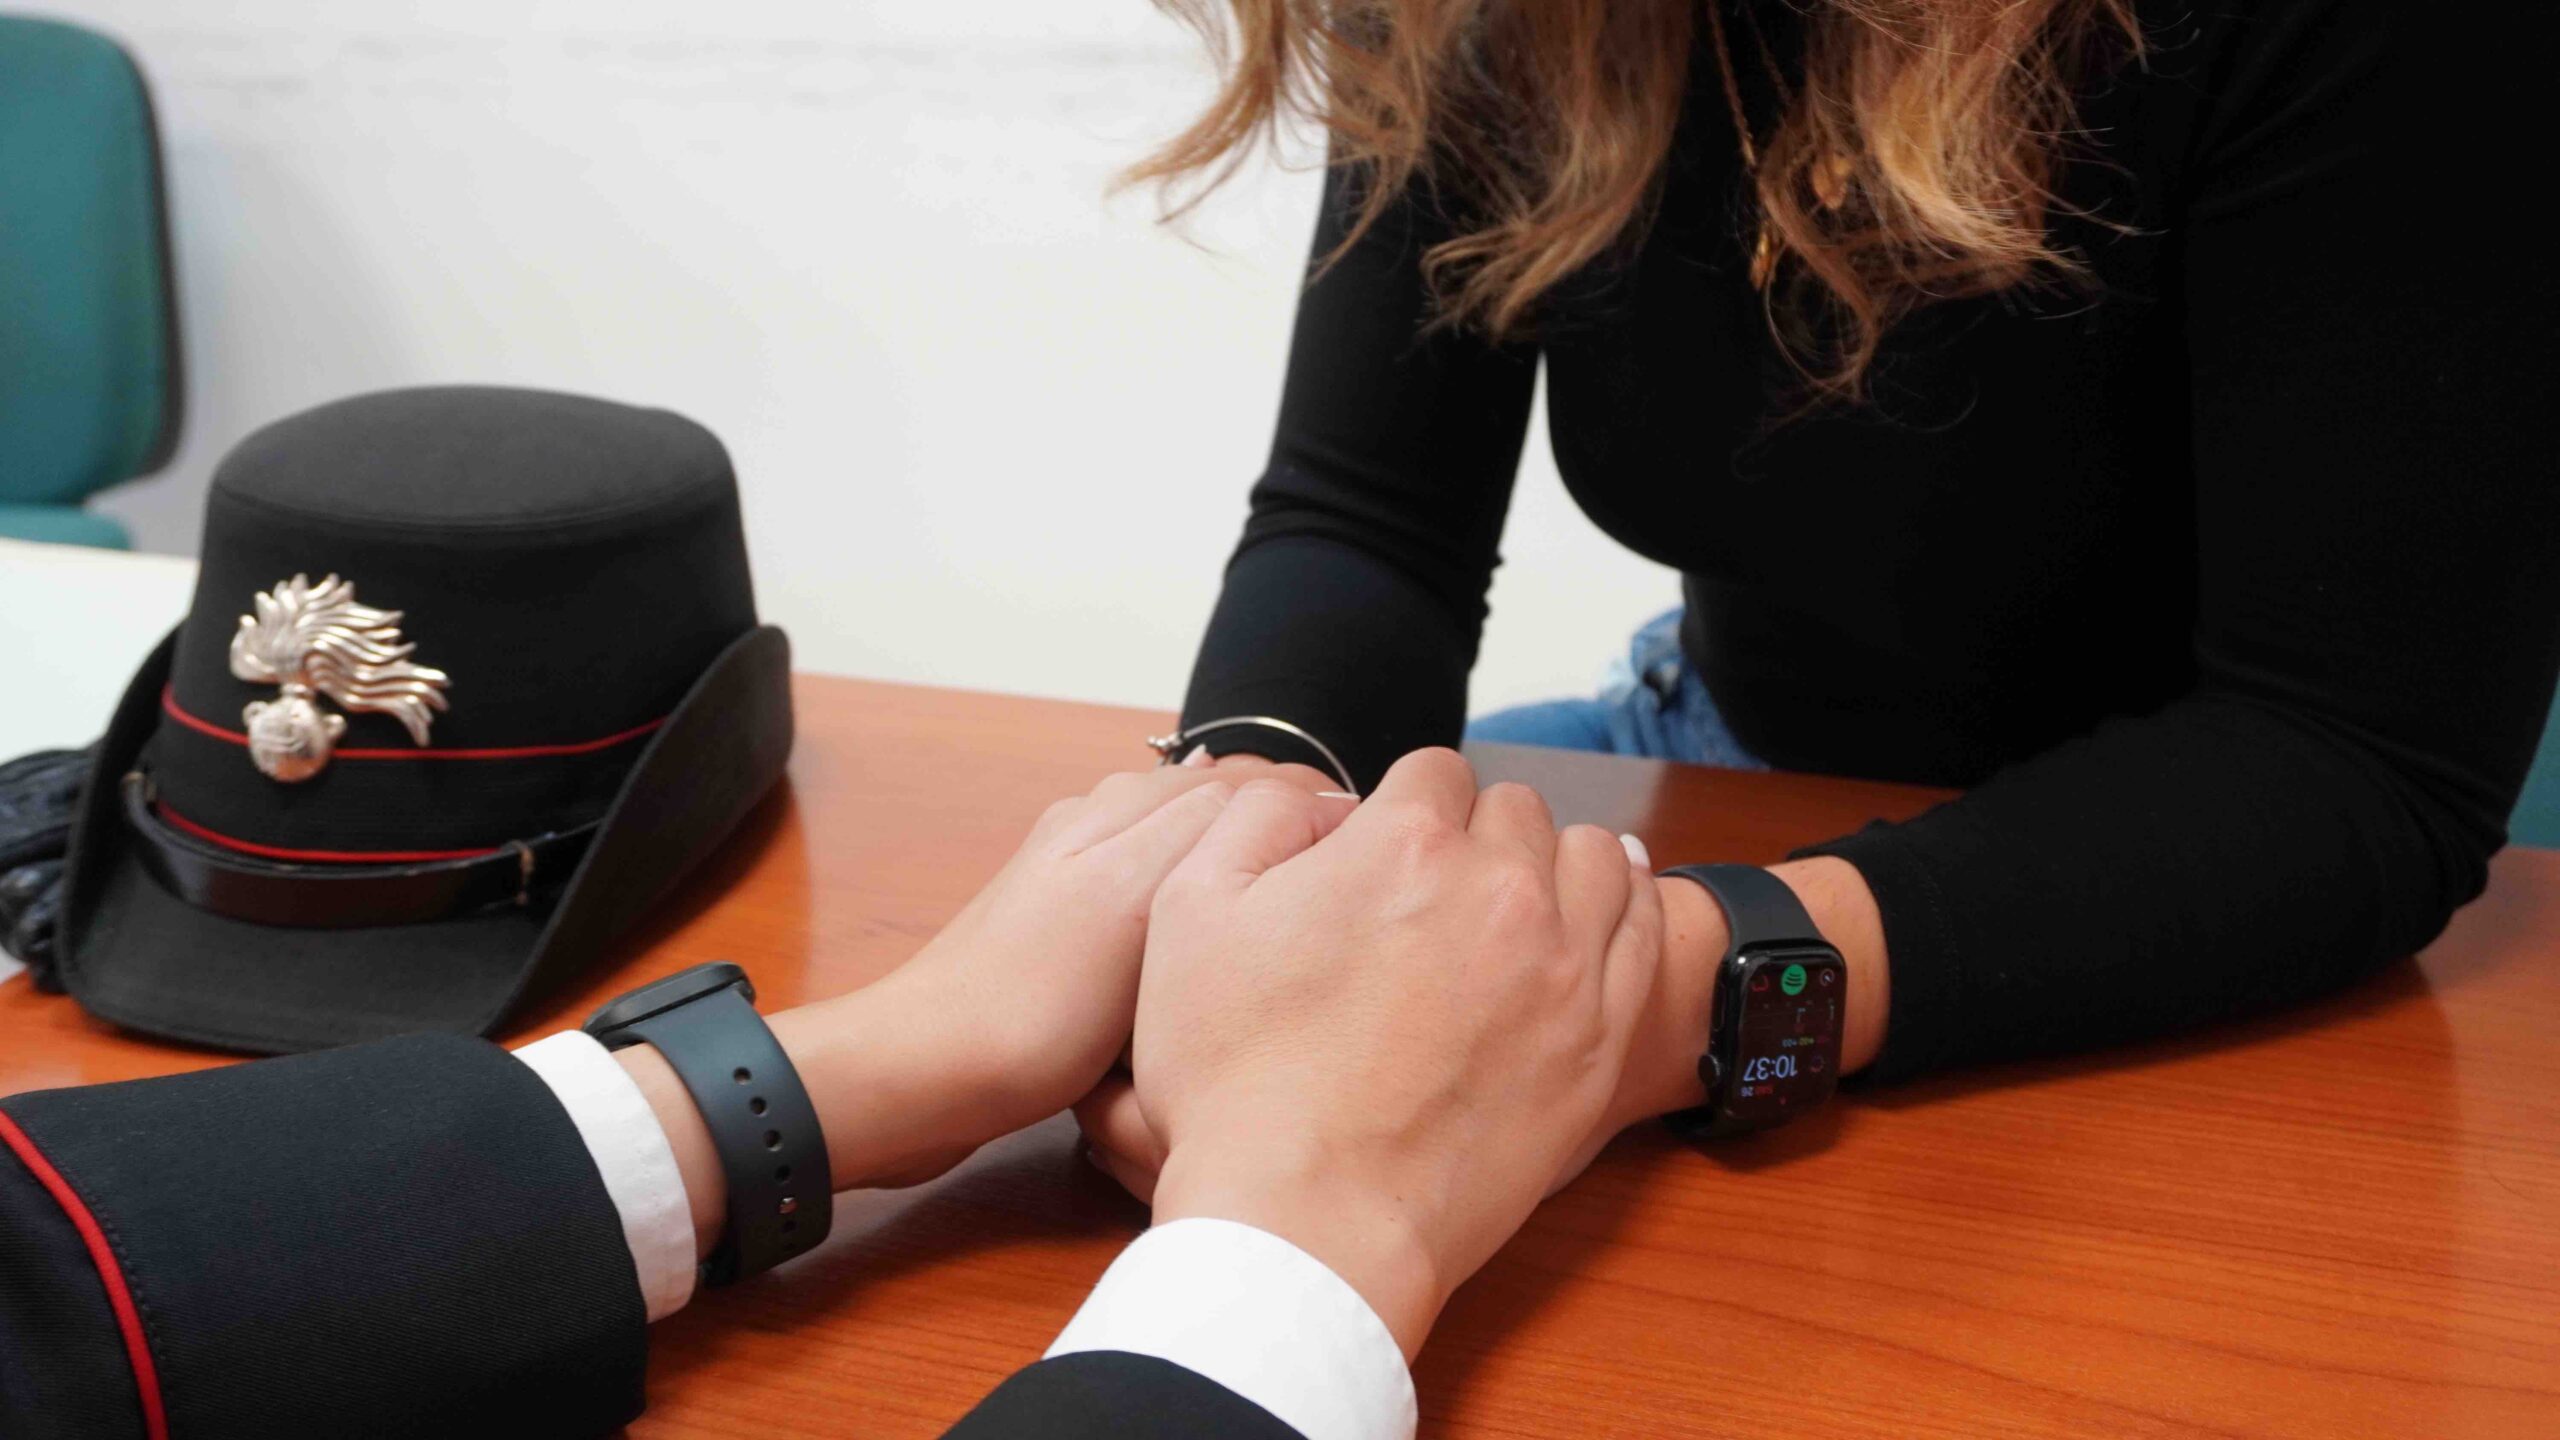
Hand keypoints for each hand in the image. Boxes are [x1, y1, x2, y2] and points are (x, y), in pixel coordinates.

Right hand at [1080, 748, 1663, 1357]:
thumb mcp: (1188, 915)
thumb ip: (1258, 821)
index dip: (1404, 809)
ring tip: (1519, 907)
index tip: (1387, 857)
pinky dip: (1626, 913)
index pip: (1434, 771)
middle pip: (1514, 811)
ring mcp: (1564, 964)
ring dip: (1555, 867)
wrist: (1307, 1219)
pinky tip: (1598, 921)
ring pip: (1594, 858)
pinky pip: (1645, 934)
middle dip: (1476, 838)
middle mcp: (1499, 886)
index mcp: (1403, 842)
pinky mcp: (1600, 1040)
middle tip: (1436, 900)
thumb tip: (1321, 800)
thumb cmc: (1236, 1079)